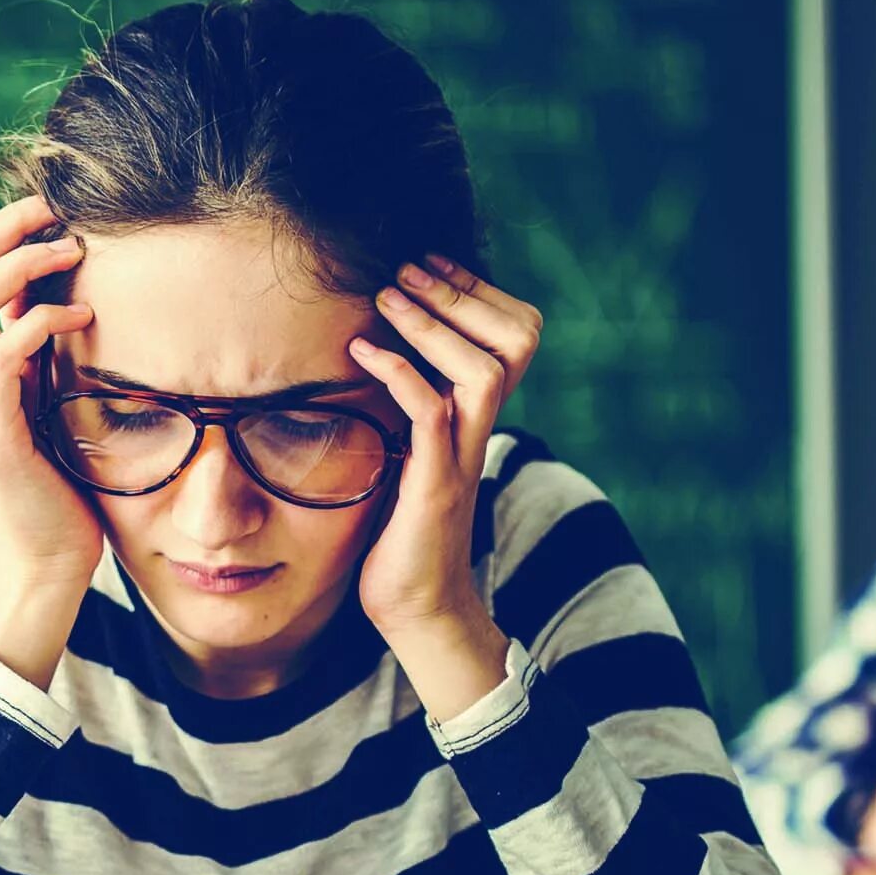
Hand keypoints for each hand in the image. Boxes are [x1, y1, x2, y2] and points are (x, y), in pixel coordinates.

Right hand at [0, 194, 100, 688]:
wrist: (45, 566)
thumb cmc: (52, 484)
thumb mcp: (33, 403)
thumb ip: (22, 354)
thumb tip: (32, 294)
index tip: (12, 221)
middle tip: (49, 210)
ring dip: (18, 265)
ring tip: (71, 250)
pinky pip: (5, 359)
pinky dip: (41, 324)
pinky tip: (81, 316)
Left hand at [346, 257, 543, 719]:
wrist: (415, 609)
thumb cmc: (400, 534)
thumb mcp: (407, 456)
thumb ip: (407, 412)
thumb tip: (369, 363)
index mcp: (477, 420)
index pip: (513, 338)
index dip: (479, 294)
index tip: (430, 265)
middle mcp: (480, 431)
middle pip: (515, 341)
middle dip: (461, 293)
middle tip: (410, 266)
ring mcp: (463, 457)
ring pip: (484, 370)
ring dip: (433, 324)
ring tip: (388, 295)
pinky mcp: (436, 485)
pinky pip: (431, 414)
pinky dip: (399, 374)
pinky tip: (360, 353)